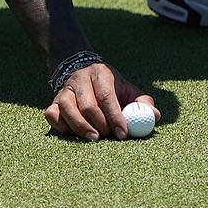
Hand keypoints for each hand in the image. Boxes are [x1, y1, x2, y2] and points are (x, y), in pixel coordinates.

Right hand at [44, 60, 159, 140]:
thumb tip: (155, 116)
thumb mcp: (126, 88)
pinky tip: (72, 134)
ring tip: (94, 138)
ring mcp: (65, 91)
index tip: (123, 134)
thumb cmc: (108, 86)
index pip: (107, 96)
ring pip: (68, 110)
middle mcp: (80, 80)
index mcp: (100, 74)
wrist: (79, 69)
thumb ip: (141, 102)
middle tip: (110, 137)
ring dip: (81, 128)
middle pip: (88, 105)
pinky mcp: (53, 102)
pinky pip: (52, 114)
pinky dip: (61, 126)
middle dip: (101, 125)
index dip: (115, 117)